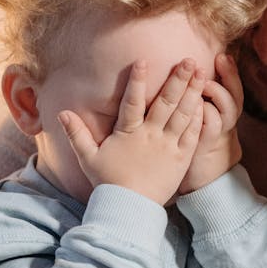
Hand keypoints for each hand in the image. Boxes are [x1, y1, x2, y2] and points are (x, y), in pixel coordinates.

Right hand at [60, 59, 204, 205]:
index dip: (137, 81)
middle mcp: (151, 135)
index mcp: (128, 133)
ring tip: (202, 73)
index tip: (143, 61)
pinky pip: (193, 134)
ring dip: (193, 92)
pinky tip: (205, 102)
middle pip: (166, 102)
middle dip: (178, 79)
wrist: (131, 208)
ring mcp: (168, 145)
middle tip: (188, 59)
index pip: (132, 101)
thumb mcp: (89, 158)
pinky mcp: (182, 157)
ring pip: (183, 114)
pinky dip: (199, 117)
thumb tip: (62, 113)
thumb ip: (77, 134)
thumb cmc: (109, 183)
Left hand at [179, 53, 244, 193]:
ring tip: (204, 81)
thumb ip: (201, 103)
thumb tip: (191, 79)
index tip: (224, 55)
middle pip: (235, 95)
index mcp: (225, 115)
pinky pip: (211, 126)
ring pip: (227, 109)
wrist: (203, 182)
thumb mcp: (203, 123)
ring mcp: (220, 134)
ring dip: (217, 92)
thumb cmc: (197, 148)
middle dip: (230, 76)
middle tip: (221, 59)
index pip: (233, 90)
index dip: (231, 73)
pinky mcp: (207, 145)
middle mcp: (226, 123)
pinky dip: (206, 113)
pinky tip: (196, 103)